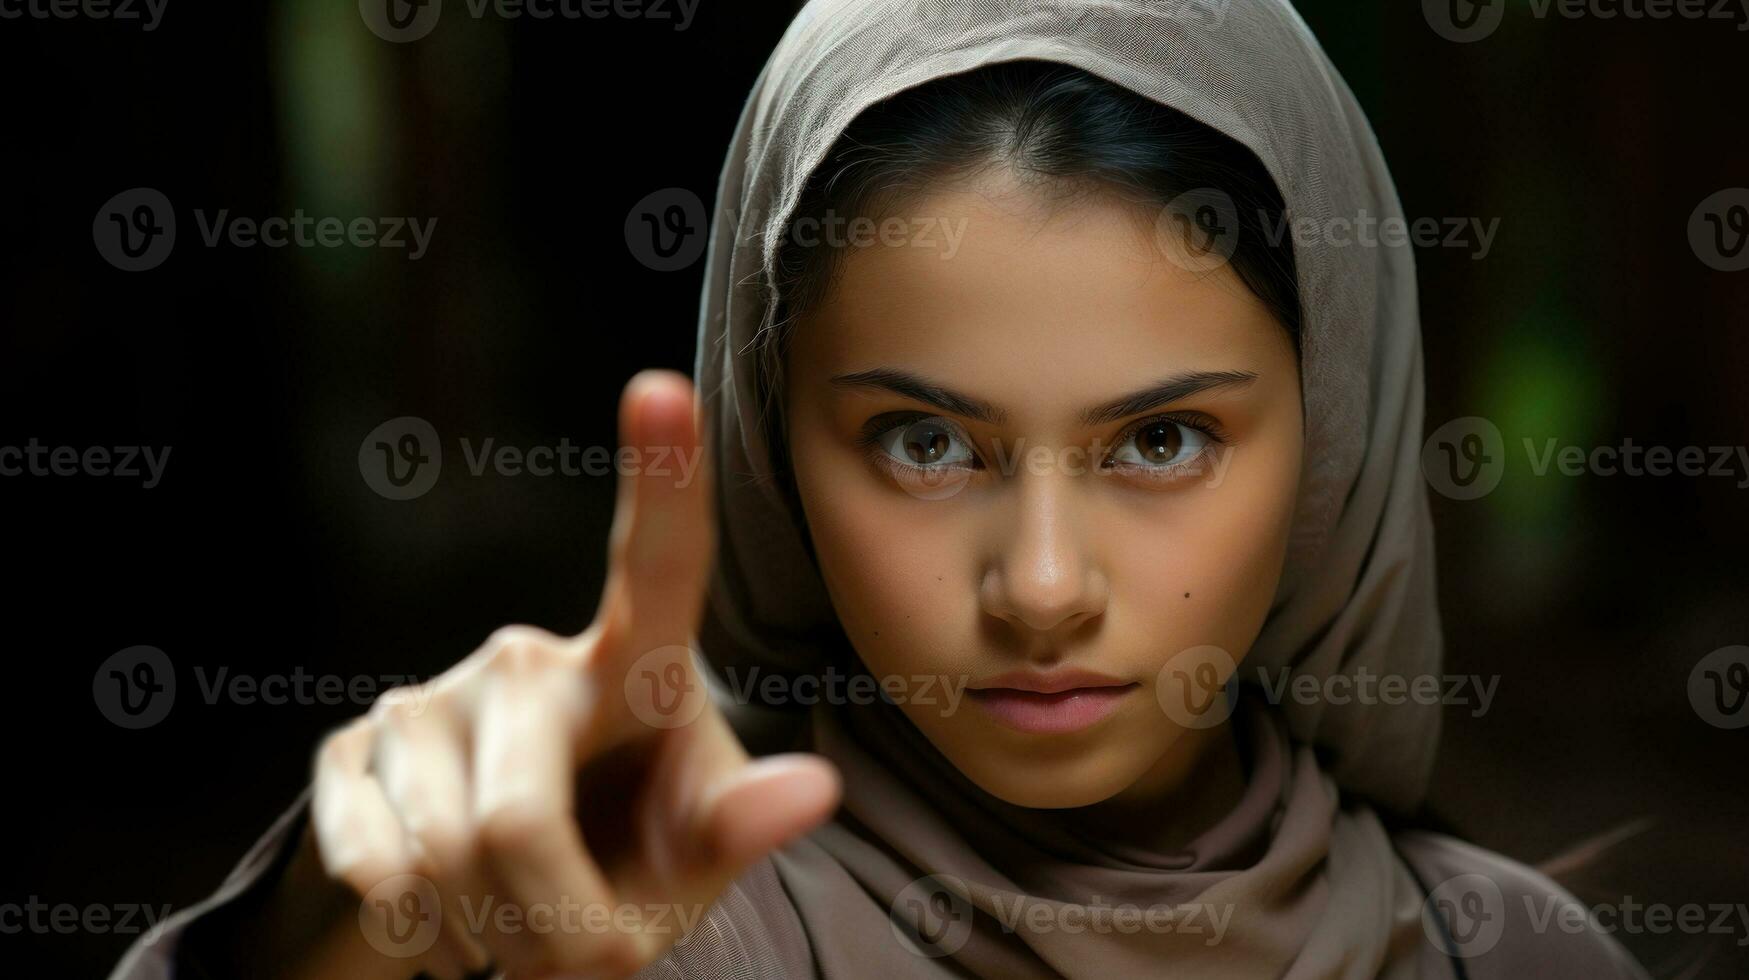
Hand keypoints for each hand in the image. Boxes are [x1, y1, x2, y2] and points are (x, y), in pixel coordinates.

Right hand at [298, 369, 839, 979]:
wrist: (500, 907)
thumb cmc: (627, 860)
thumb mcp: (692, 856)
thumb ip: (738, 827)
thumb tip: (813, 787)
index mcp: (635, 667)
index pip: (658, 567)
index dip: (661, 479)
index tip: (666, 387)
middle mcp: (528, 661)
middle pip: (516, 821)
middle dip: (548, 930)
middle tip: (573, 956)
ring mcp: (428, 699)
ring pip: (440, 862)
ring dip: (489, 941)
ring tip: (515, 925)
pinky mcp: (350, 749)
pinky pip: (375, 873)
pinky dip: (421, 935)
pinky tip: (449, 914)